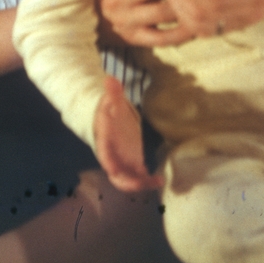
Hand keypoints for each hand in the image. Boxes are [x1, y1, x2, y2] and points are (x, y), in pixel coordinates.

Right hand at [94, 76, 163, 192]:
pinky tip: (160, 180)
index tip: (113, 169)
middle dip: (126, 181)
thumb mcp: (111, 100)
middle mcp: (112, 155)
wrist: (107, 120)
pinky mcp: (132, 163)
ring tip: (157, 181)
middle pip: (115, 174)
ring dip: (140, 183)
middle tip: (140, 182)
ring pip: (128, 179)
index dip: (108, 162)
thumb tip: (110, 79)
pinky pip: (139, 176)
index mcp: (104, 141)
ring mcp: (122, 161)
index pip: (103, 153)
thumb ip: (112, 91)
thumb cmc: (109, 110)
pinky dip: (148, 180)